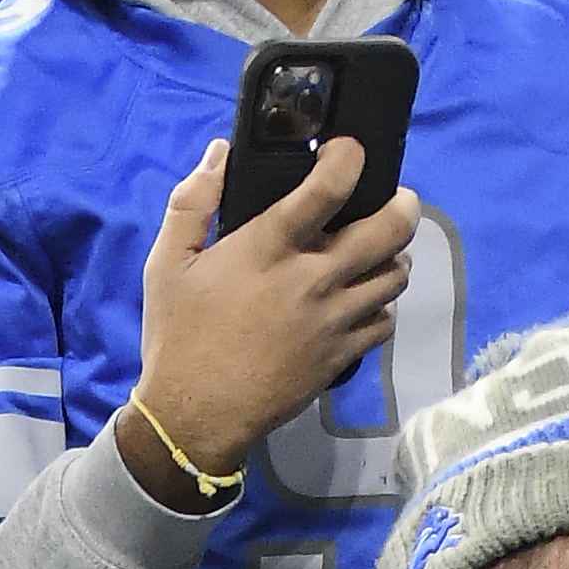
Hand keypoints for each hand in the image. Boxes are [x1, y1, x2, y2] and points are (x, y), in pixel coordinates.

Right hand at [126, 137, 421, 485]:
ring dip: (393, 258)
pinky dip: (381, 307)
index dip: (350, 158)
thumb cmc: (177, 337)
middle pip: (389, 230)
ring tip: (379, 254)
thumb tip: (220, 153)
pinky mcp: (341, 356)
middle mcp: (313, 278)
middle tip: (396, 200)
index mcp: (269, 248)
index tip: (348, 152)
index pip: (330, 188)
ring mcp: (333, 320)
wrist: (194, 417)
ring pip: (395, 276)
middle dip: (403, 206)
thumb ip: (192, 203)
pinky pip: (384, 322)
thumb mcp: (165, 264)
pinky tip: (364, 303)